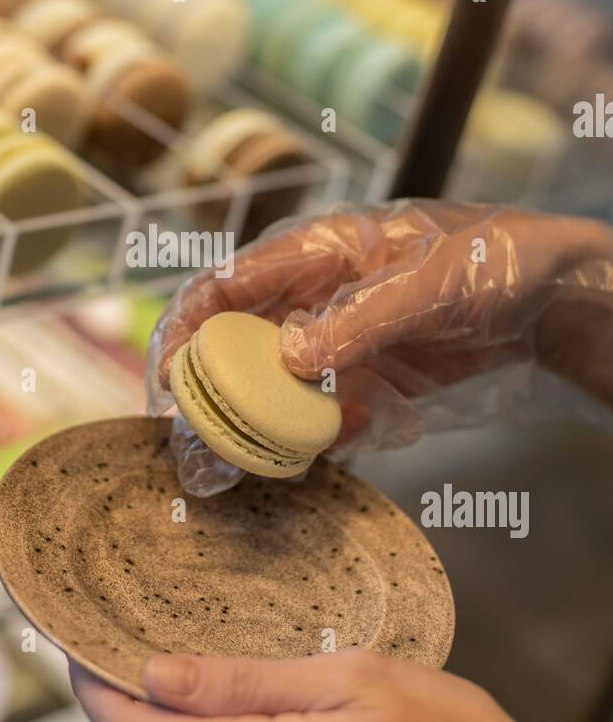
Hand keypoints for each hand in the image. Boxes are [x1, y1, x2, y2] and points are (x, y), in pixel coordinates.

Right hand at [147, 201, 612, 450]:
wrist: (553, 298)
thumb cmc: (492, 261)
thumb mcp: (429, 283)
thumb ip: (359, 317)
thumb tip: (289, 355)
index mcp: (319, 250)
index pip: (230, 282)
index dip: (189, 324)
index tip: (168, 374)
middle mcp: (316, 297)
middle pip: (239, 342)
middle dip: (210, 391)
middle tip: (191, 442)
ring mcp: (340, 342)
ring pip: (274, 386)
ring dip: (252, 425)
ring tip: (230, 470)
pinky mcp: (368, 380)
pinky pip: (322, 415)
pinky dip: (309, 440)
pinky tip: (302, 462)